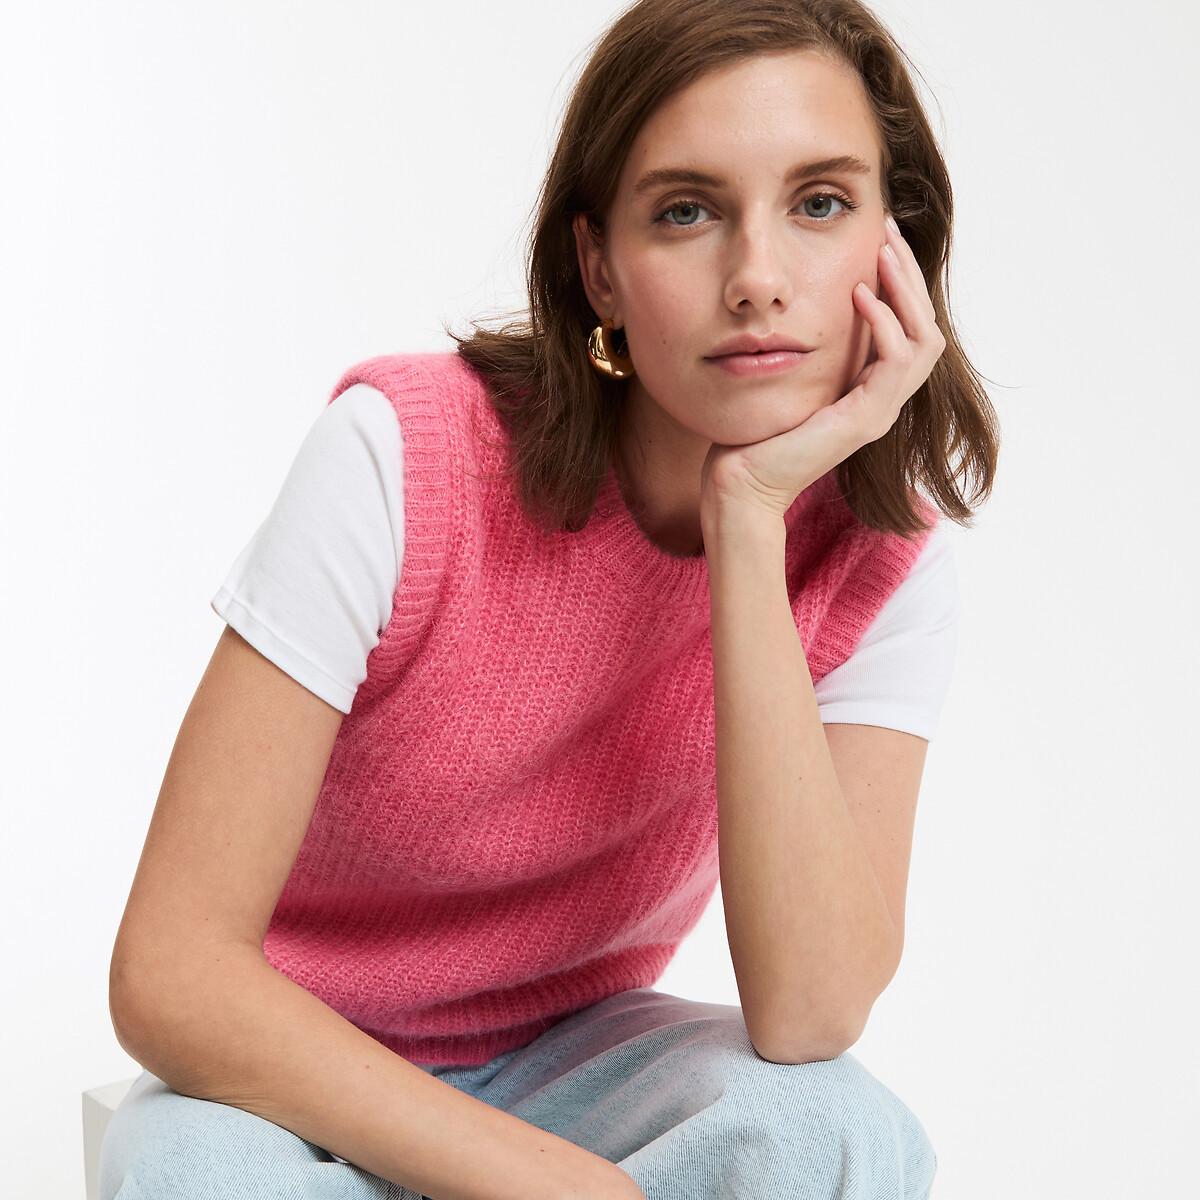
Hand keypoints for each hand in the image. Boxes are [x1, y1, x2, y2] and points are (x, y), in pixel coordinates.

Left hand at [698, 216, 947, 519]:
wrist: (741, 484)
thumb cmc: (752, 434)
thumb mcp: (787, 375)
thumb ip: (807, 346)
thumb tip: (802, 298)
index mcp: (869, 390)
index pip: (909, 328)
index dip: (900, 283)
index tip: (878, 239)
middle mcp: (882, 401)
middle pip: (926, 327)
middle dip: (909, 275)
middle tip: (887, 230)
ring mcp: (879, 412)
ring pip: (925, 340)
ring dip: (906, 290)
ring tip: (882, 252)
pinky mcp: (866, 420)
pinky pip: (895, 361)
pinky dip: (884, 322)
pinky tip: (859, 294)